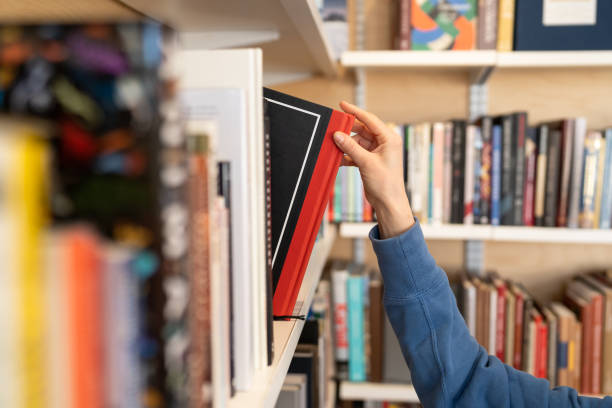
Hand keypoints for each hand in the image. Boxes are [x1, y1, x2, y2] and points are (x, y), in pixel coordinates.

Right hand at [333, 101, 414, 238]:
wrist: (388, 203)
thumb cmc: (386, 184)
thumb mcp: (366, 163)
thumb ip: (351, 147)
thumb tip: (337, 134)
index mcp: (389, 138)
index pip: (370, 120)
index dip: (355, 112)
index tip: (342, 105)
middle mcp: (384, 143)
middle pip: (362, 130)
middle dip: (347, 131)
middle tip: (332, 128)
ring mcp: (377, 152)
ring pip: (357, 142)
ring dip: (345, 145)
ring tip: (332, 146)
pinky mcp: (369, 161)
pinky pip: (355, 153)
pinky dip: (347, 155)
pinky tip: (337, 158)